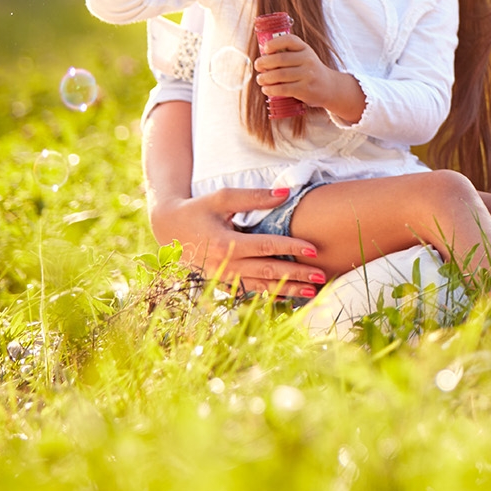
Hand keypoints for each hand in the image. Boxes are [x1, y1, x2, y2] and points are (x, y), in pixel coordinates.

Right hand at [149, 187, 326, 296]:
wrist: (168, 229)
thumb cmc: (198, 209)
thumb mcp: (222, 198)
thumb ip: (254, 197)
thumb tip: (286, 193)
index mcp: (225, 243)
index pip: (266, 247)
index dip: (291, 248)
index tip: (315, 250)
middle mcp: (224, 265)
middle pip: (267, 271)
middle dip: (296, 275)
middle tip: (322, 276)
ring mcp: (222, 277)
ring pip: (260, 286)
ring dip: (287, 290)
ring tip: (313, 292)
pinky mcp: (221, 282)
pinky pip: (249, 291)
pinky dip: (270, 295)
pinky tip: (290, 297)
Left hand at [254, 32, 358, 115]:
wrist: (329, 87)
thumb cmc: (309, 70)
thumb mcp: (304, 57)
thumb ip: (287, 54)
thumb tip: (261, 57)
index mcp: (305, 48)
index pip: (289, 40)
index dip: (274, 43)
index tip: (265, 49)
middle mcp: (308, 60)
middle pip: (280, 59)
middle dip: (264, 62)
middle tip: (258, 66)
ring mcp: (307, 75)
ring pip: (279, 75)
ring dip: (264, 78)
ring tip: (260, 79)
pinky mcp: (305, 89)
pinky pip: (283, 89)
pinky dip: (270, 89)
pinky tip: (266, 89)